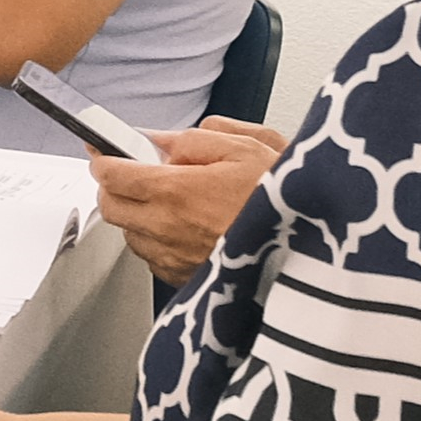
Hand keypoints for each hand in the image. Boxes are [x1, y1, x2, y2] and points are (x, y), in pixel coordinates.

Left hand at [89, 120, 283, 285]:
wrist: (317, 252)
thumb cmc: (288, 200)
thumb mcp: (248, 148)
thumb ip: (195, 139)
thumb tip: (159, 139)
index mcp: (177, 191)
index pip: (112, 174)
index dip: (103, 158)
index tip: (103, 150)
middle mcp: (169, 229)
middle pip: (110, 207)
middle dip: (114, 187)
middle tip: (134, 173)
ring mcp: (175, 258)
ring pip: (130, 234)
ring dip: (138, 216)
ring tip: (171, 202)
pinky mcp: (186, 280)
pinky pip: (153, 258)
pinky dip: (158, 242)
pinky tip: (186, 229)